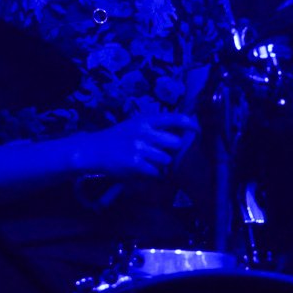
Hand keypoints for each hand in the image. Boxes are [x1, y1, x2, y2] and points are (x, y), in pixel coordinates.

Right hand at [73, 113, 199, 179]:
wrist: (94, 150)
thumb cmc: (118, 138)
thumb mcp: (134, 125)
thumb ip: (154, 127)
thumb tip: (180, 132)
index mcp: (144, 120)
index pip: (173, 118)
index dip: (189, 123)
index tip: (198, 130)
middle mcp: (144, 132)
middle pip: (175, 143)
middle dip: (173, 150)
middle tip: (163, 152)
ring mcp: (139, 149)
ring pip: (167, 160)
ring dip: (162, 164)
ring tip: (150, 162)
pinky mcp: (135, 165)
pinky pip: (156, 172)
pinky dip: (153, 174)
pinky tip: (144, 170)